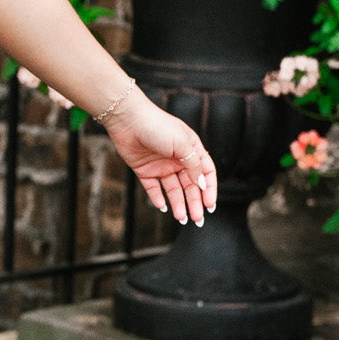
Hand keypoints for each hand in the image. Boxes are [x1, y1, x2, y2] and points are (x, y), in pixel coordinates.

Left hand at [105, 88, 216, 226]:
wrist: (128, 119)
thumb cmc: (158, 126)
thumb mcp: (183, 144)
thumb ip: (194, 165)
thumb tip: (203, 184)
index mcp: (191, 149)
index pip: (206, 173)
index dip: (209, 189)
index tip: (210, 205)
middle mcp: (177, 159)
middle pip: (190, 185)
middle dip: (195, 202)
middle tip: (198, 220)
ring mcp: (161, 165)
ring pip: (174, 189)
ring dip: (179, 204)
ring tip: (182, 218)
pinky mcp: (145, 170)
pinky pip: (154, 188)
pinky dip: (158, 199)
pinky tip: (163, 208)